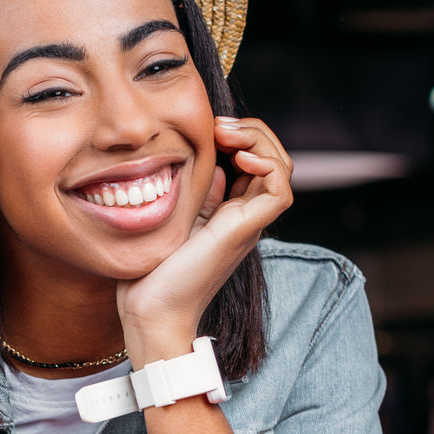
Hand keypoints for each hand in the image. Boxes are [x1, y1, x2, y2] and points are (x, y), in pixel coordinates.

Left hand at [117, 117, 293, 363]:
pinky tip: (239, 158)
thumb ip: (199, 190)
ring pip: (282, 167)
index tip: (211, 127)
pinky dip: (267, 165)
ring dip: (260, 140)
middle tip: (219, 125)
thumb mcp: (178, 215)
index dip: (241, 135)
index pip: (255, 160)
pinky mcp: (246, 229)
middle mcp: (246, 214)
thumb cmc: (154, 270)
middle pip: (274, 158)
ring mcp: (249, 222)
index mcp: (231, 210)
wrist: (151, 308)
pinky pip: (280, 189)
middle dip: (252, 130)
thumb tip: (215, 162)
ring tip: (227, 133)